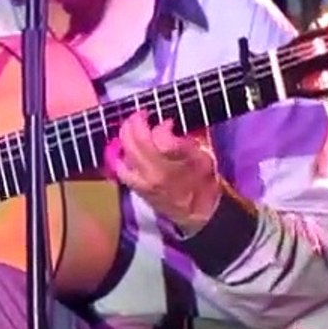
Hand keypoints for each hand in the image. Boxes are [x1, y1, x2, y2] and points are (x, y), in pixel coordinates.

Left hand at [105, 111, 221, 233]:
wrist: (198, 213)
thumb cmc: (204, 179)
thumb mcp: (207, 154)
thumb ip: (189, 135)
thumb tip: (168, 120)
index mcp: (185, 161)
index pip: (163, 139)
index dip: (162, 126)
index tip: (166, 121)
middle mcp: (162, 171)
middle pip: (139, 140)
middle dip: (137, 122)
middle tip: (140, 115)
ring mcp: (147, 181)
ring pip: (127, 151)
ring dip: (126, 134)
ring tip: (131, 126)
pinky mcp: (137, 188)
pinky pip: (121, 168)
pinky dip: (120, 155)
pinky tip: (124, 148)